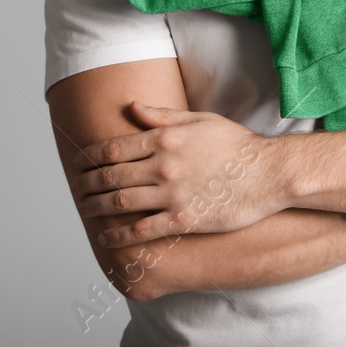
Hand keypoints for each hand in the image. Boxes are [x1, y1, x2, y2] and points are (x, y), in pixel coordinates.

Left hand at [69, 102, 280, 248]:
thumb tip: (133, 107)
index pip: (114, 148)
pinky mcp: (183, 220)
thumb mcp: (202, 120)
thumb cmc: (238, 145)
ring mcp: (172, 195)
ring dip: (95, 208)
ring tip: (85, 210)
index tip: (79, 163)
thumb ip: (164, 116)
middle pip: (110, 177)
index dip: (90, 157)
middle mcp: (163, 166)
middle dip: (87, 183)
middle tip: (76, 189)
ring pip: (119, 204)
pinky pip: (141, 231)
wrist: (269, 173)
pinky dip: (118, 236)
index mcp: (166, 140)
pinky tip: (107, 239)